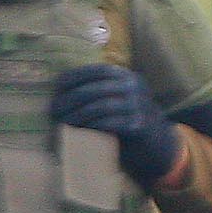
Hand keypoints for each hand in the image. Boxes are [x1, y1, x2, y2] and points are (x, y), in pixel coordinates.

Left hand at [50, 64, 180, 185]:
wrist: (156, 142)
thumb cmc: (127, 118)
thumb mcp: (118, 96)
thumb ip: (100, 87)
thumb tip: (60, 85)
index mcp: (126, 76)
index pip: (96, 71)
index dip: (74, 78)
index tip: (56, 88)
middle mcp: (134, 87)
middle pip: (95, 89)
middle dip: (71, 100)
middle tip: (54, 110)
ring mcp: (138, 105)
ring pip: (102, 107)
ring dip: (79, 115)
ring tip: (65, 122)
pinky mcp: (139, 125)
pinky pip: (111, 124)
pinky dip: (93, 126)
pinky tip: (81, 130)